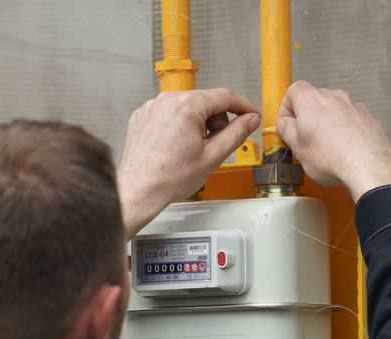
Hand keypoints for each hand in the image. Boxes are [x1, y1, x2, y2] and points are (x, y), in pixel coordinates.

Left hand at [118, 89, 260, 235]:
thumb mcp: (213, 156)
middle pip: (206, 101)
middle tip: (212, 146)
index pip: (225, 96)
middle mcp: (167, 100)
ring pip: (188, 107)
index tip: (251, 114)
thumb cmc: (169, 178)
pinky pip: (170, 113)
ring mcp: (153, 106)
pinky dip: (178, 125)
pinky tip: (175, 146)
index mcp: (187, 106)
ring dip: (197, 124)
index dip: (243, 106)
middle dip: (216, 121)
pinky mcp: (143, 115)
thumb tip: (251, 120)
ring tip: (190, 149)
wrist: (139, 190)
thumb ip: (237, 133)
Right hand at [276, 81, 390, 199]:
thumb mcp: (297, 148)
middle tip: (305, 139)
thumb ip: (286, 131)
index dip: (287, 108)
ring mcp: (353, 106)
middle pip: (315, 99)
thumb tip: (285, 125)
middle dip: (308, 116)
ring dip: (328, 124)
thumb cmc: (333, 157)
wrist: (367, 166)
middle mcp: (334, 97)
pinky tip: (344, 150)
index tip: (287, 124)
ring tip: (326, 148)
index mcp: (312, 100)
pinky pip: (351, 120)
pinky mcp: (368, 118)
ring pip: (335, 110)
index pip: (294, 90)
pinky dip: (346, 130)